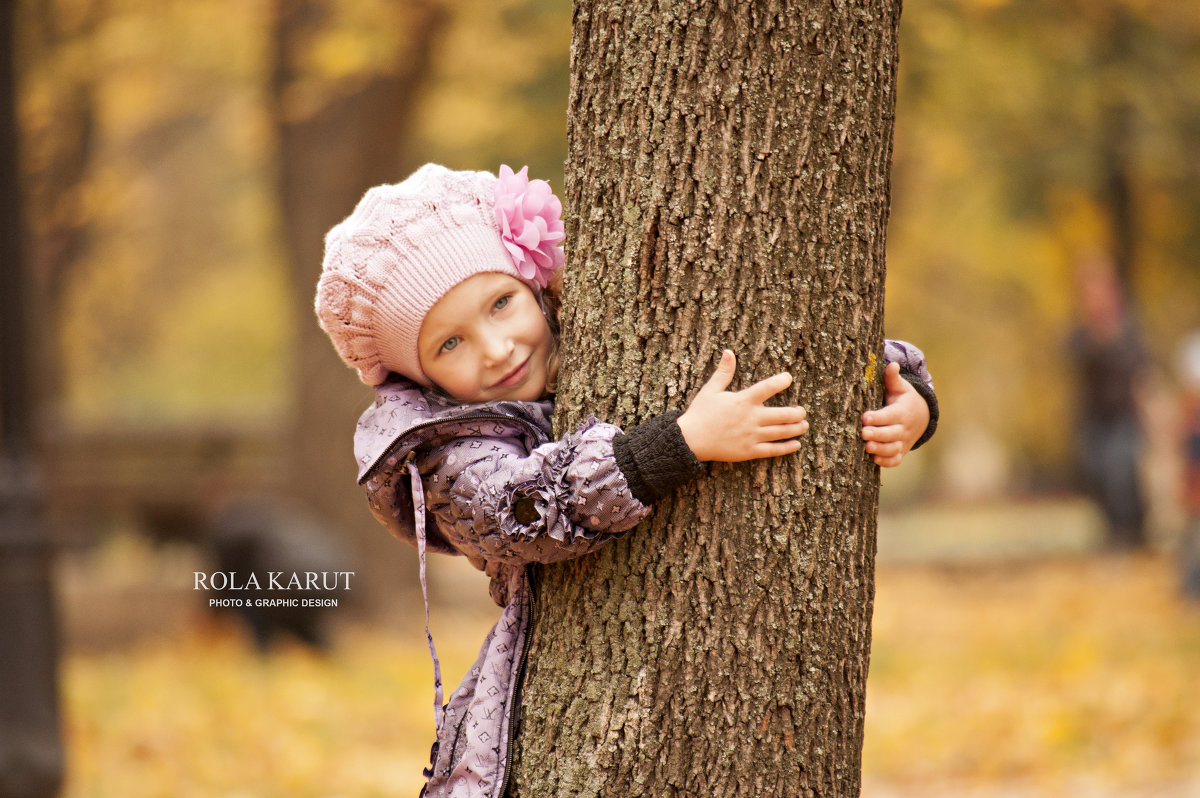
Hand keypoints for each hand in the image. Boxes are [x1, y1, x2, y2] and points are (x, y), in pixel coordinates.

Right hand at [677, 350, 808, 461]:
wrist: (690, 440)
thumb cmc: (700, 413)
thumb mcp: (710, 390)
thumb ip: (723, 372)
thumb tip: (728, 352)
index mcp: (743, 401)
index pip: (768, 388)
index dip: (781, 381)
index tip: (788, 378)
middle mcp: (751, 418)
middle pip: (783, 415)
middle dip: (797, 413)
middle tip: (802, 411)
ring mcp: (752, 436)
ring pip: (781, 432)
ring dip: (796, 428)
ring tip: (804, 425)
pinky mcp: (749, 451)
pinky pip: (773, 450)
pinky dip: (787, 447)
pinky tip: (796, 444)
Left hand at [861, 361, 929, 467]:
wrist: (920, 417)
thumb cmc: (903, 399)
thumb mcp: (900, 388)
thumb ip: (892, 378)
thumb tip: (891, 364)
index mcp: (902, 412)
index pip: (890, 415)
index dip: (878, 417)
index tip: (865, 417)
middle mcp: (904, 428)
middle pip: (891, 434)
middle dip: (877, 435)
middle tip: (863, 433)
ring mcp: (903, 441)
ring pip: (893, 449)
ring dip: (881, 450)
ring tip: (866, 447)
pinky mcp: (900, 451)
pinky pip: (895, 459)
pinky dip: (887, 462)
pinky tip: (874, 459)